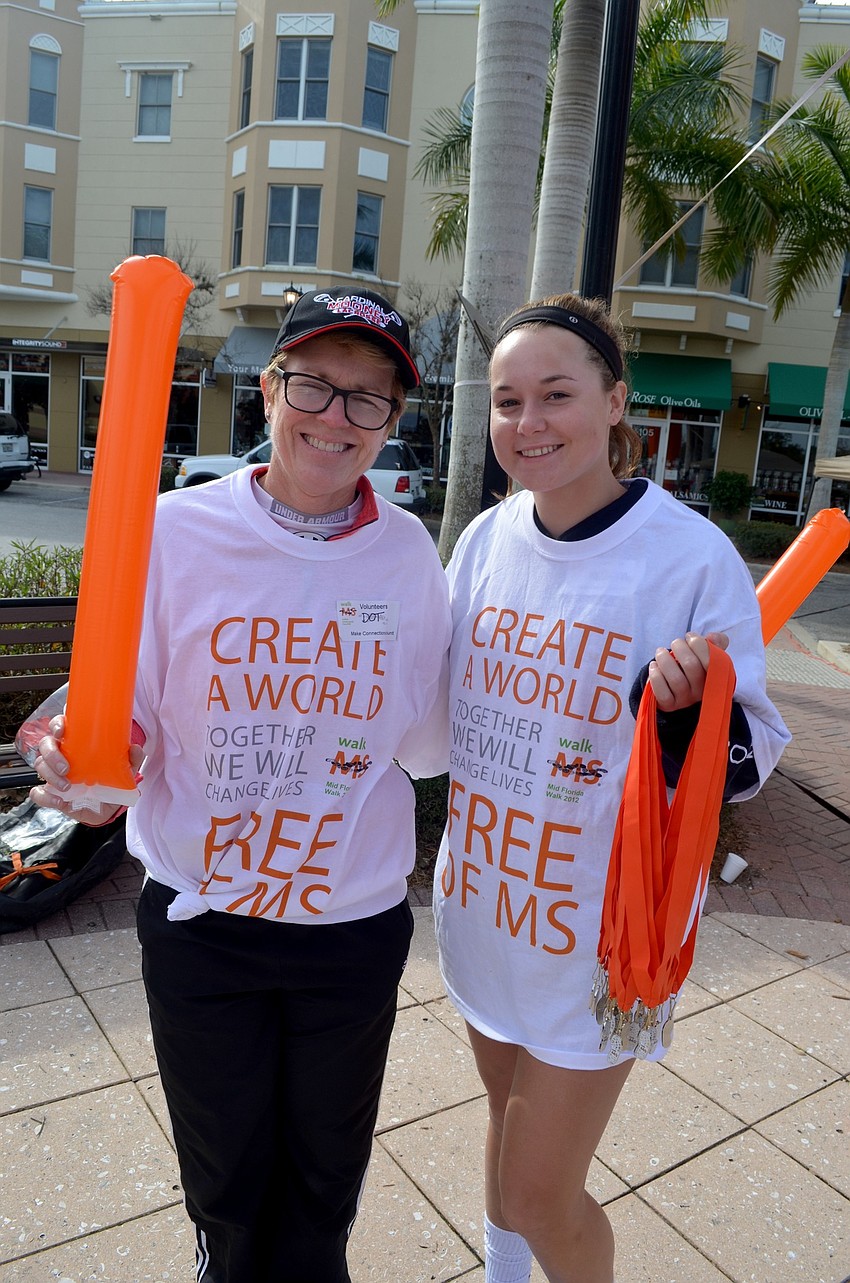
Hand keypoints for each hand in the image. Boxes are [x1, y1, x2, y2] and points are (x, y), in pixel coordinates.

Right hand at [29, 714, 144, 826]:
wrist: (108, 807)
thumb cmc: (112, 780)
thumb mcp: (126, 767)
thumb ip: (132, 757)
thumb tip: (134, 748)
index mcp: (76, 743)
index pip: (60, 726)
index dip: (56, 724)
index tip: (61, 730)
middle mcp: (62, 755)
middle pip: (45, 745)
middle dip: (51, 754)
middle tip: (66, 767)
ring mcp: (54, 774)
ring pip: (40, 766)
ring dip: (50, 775)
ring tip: (67, 787)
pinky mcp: (52, 793)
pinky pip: (38, 793)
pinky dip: (44, 796)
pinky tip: (59, 801)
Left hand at [648, 631, 728, 712]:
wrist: (674, 687)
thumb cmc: (691, 665)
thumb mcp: (707, 653)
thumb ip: (716, 642)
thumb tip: (712, 638)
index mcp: (715, 676)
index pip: (710, 660)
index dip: (698, 644)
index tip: (689, 637)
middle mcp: (702, 690)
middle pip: (691, 666)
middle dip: (680, 648)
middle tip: (675, 643)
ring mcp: (686, 699)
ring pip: (676, 679)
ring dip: (664, 660)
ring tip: (660, 652)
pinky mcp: (670, 705)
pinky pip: (663, 693)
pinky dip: (656, 677)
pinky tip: (654, 667)